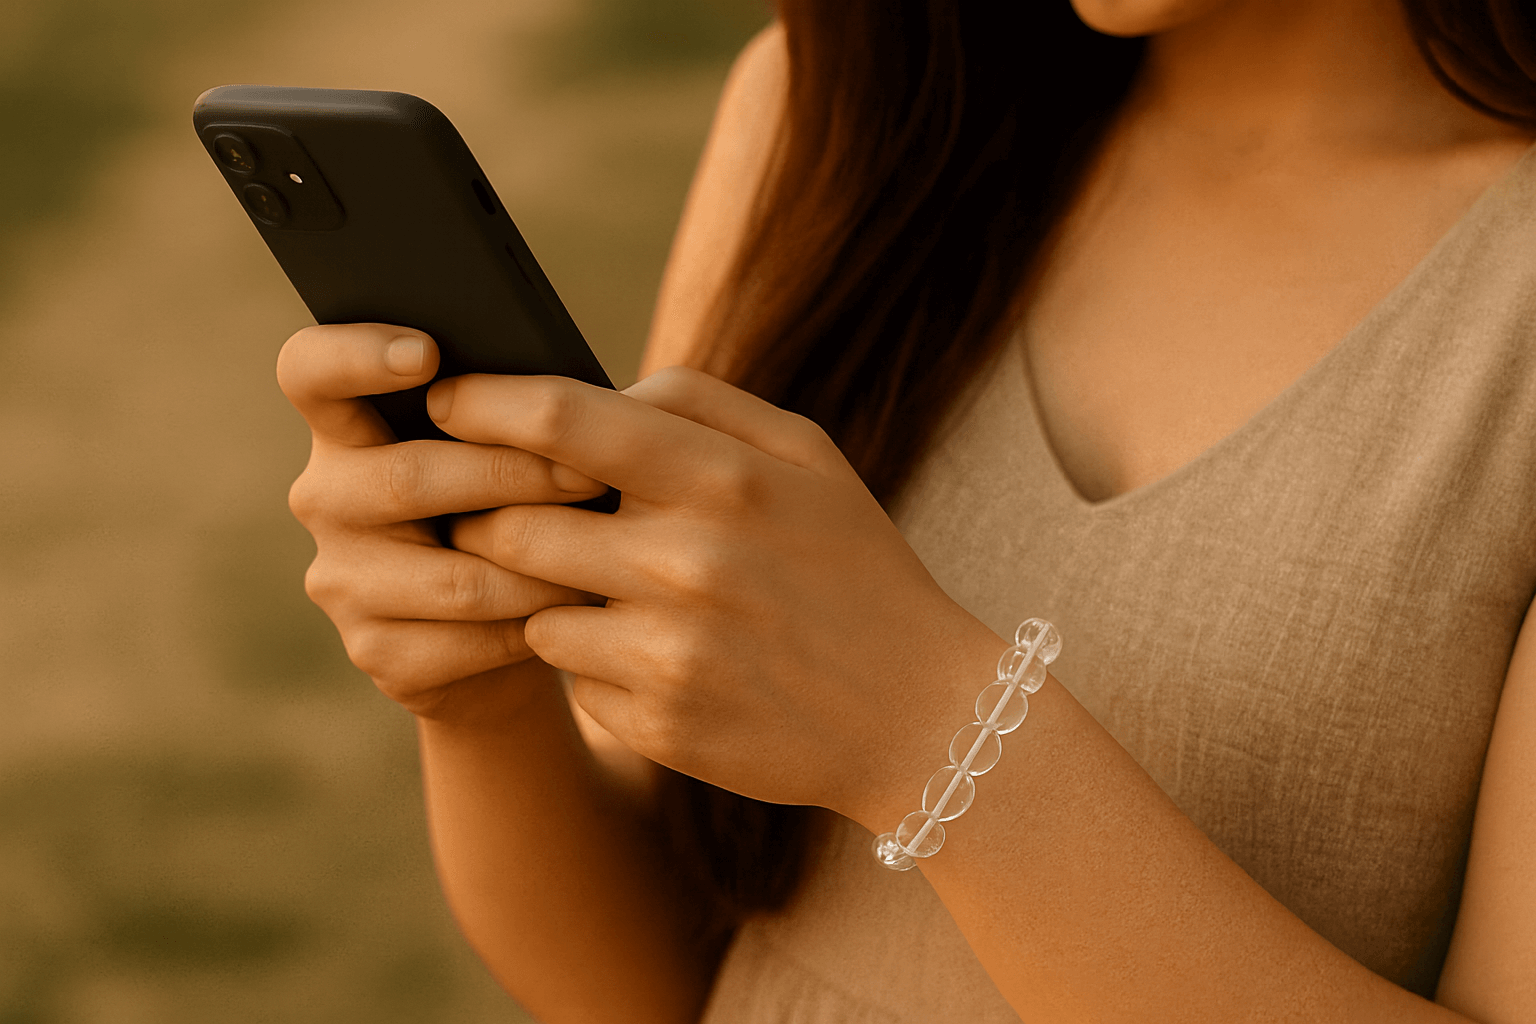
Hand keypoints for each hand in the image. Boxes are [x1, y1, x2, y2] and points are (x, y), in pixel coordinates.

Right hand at [276, 323, 607, 718]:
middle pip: (408, 478)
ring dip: (540, 565)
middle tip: (592, 474)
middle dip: (513, 475)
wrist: (519, 625)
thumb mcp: (515, 447)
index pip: (309, 371)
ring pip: (454, 576)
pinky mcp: (377, 651)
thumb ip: (515, 411)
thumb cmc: (524, 506)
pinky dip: (534, 624)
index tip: (427, 351)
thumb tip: (581, 393)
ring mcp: (341, 580)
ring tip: (606, 551)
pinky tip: (577, 611)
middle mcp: (326, 497)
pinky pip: (468, 639)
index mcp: (348, 426)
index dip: (354, 354)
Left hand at [437, 366, 1006, 819]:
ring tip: (609, 587)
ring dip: (545, 589)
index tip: (444, 398)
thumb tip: (600, 388)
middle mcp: (686, 563)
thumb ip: (702, 403)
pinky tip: (653, 655)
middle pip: (515, 519)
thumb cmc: (854, 568)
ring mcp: (667, 651)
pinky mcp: (654, 721)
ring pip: (530, 602)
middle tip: (498, 507)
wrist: (919, 715)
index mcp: (725, 480)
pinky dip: (589, 656)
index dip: (484, 403)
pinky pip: (568, 673)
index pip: (564, 421)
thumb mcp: (810, 458)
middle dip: (490, 510)